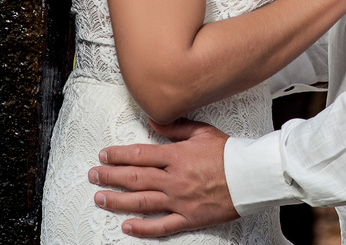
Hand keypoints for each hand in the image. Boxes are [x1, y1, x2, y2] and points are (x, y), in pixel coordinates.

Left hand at [90, 118, 235, 236]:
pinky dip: (142, 227)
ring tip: (100, 198)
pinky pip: (162, 225)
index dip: (118, 155)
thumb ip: (176, 126)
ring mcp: (180, 200)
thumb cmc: (230, 152)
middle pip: (135, 178)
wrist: (251, 176)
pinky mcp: (189, 217)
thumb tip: (153, 119)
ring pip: (142, 201)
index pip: (140, 155)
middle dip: (110, 176)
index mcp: (177, 156)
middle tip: (94, 175)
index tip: (103, 155)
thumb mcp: (202, 132)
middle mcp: (174, 178)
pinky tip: (127, 226)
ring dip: (118, 200)